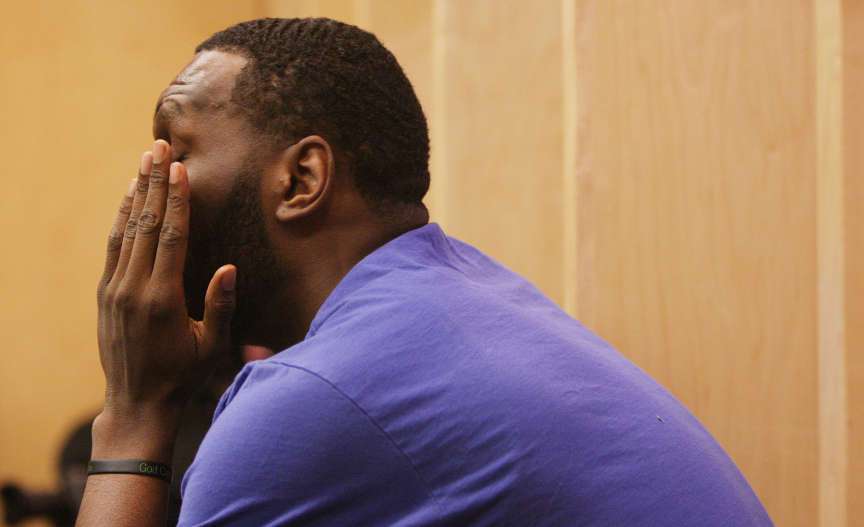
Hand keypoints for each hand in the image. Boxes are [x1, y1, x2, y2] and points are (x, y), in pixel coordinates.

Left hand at [95, 140, 235, 438]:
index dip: (176, 200)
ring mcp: (115, 290)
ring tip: (143, 161)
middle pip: (145, 224)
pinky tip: (129, 199)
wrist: (138, 402)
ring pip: (125, 230)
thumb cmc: (184, 376)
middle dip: (154, 183)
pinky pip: (114, 247)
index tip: (178, 168)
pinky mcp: (106, 294)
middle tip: (158, 146)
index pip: (171, 237)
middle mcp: (134, 288)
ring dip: (136, 193)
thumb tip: (230, 267)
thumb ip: (220, 306)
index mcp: (163, 299)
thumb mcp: (212, 346)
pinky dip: (122, 219)